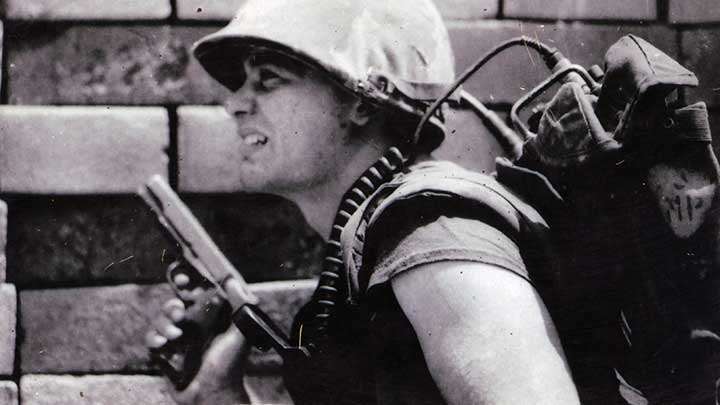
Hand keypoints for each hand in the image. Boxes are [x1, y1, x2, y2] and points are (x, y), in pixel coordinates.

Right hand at [145, 274, 249, 403]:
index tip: (184, 281)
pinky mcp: (163, 355)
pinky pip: (151, 340)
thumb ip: (241, 307)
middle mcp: (191, 326)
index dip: (186, 284)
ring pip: (160, 320)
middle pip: (173, 305)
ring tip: (176, 336)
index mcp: (208, 318)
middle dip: (172, 306)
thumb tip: (234, 282)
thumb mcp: (241, 334)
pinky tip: (163, 344)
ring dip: (164, 324)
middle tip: (180, 315)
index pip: (193, 294)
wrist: (214, 394)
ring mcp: (176, 340)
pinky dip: (154, 339)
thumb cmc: (230, 366)